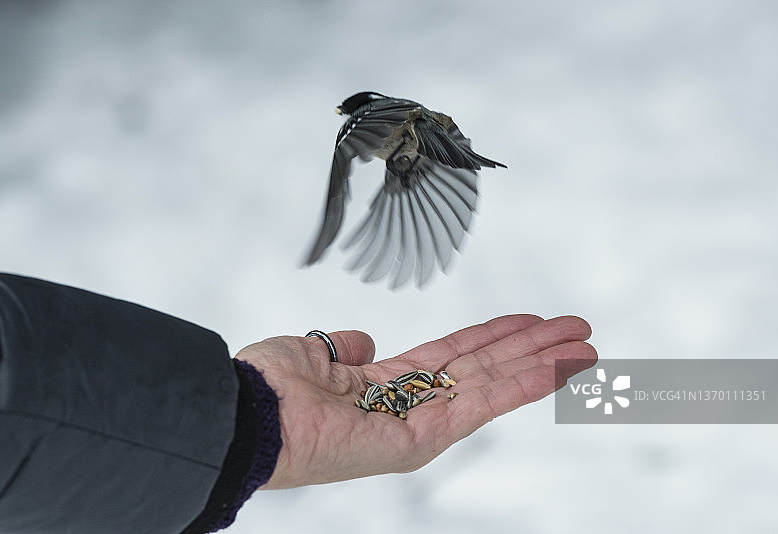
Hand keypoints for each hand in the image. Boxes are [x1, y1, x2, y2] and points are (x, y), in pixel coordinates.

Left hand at [234, 314, 595, 488]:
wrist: (249, 416)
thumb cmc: (269, 387)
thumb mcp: (310, 353)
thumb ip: (342, 346)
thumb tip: (363, 340)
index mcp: (387, 384)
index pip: (455, 356)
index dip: (495, 336)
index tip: (532, 320)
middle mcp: (411, 404)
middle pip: (486, 369)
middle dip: (533, 347)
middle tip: (578, 330)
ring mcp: (420, 425)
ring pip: (494, 385)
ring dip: (542, 364)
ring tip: (584, 344)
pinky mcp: (421, 441)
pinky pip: (479, 404)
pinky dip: (522, 384)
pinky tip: (556, 365)